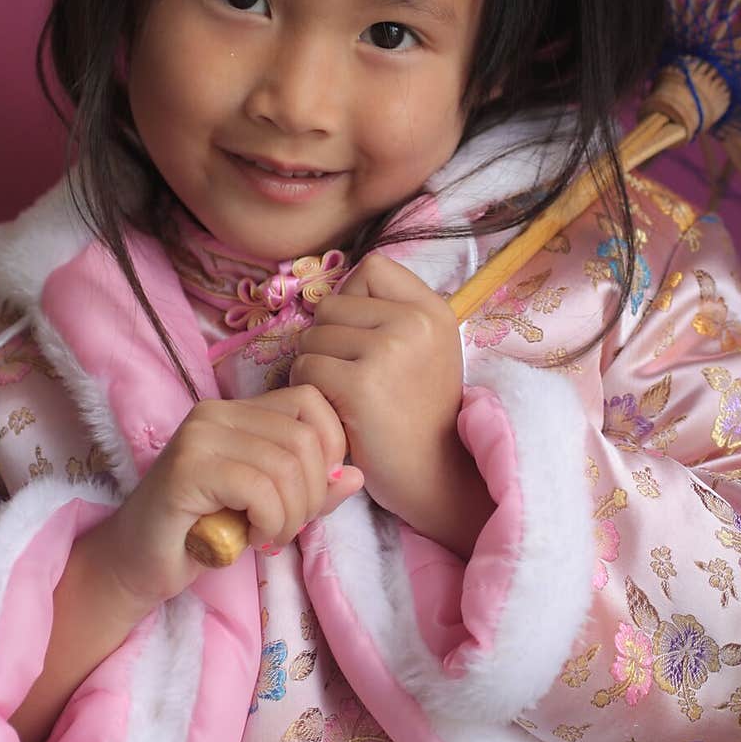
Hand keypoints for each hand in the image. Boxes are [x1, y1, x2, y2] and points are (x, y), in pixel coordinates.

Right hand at [91, 386, 363, 610]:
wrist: (136, 566)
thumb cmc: (204, 535)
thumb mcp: (271, 508)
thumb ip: (312, 489)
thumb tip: (359, 475)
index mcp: (238, 410)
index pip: (311, 402)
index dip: (331, 448)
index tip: (314, 494)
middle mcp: (217, 412)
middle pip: (305, 438)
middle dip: (312, 494)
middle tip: (289, 527)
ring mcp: (199, 435)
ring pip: (286, 465)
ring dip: (291, 515)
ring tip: (270, 536)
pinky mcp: (187, 468)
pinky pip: (259, 488)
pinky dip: (270, 521)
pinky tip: (252, 539)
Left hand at [290, 252, 491, 554]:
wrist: (435, 475)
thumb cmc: (419, 410)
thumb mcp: (424, 348)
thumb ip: (389, 312)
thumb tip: (332, 289)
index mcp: (433, 309)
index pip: (372, 266)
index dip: (354, 296)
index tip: (361, 334)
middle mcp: (415, 322)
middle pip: (332, 303)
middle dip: (327, 338)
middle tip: (350, 375)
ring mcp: (388, 351)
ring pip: (312, 336)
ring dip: (315, 365)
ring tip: (344, 394)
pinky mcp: (360, 386)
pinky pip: (305, 368)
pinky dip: (309, 390)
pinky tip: (335, 410)